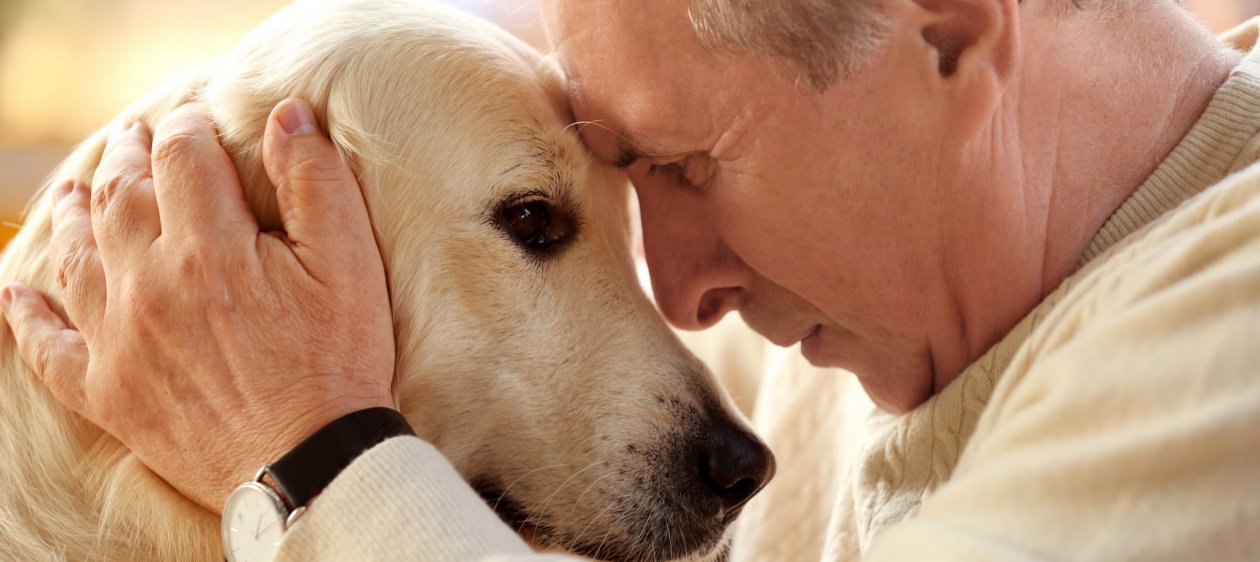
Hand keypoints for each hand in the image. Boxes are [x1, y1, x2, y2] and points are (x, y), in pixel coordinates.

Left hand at [0, 98, 395, 510]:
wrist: (310, 464)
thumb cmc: (339, 361)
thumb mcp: (349, 263)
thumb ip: (315, 182)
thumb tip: (286, 114)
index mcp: (209, 247)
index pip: (183, 156)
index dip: (189, 127)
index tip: (197, 119)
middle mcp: (149, 285)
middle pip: (121, 196)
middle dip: (128, 157)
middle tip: (133, 136)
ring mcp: (119, 341)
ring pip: (77, 257)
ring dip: (73, 215)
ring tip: (76, 191)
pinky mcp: (108, 393)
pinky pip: (48, 348)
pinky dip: (26, 319)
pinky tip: (14, 295)